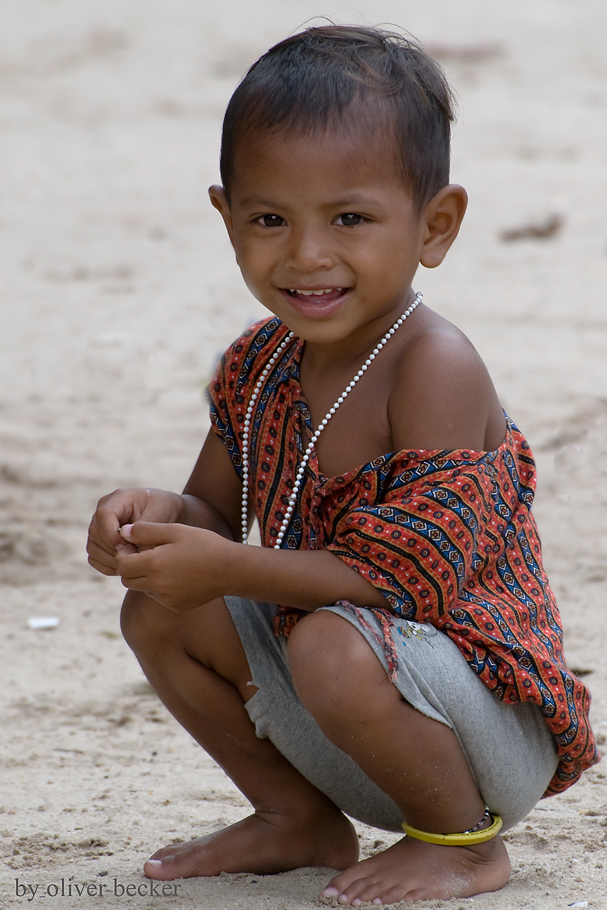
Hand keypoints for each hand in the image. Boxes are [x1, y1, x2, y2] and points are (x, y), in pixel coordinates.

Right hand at [87, 488, 182, 576]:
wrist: (168, 514)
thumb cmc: (165, 509)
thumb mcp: (160, 513)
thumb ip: (145, 529)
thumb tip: (131, 547)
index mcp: (119, 498)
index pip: (103, 515)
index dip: (111, 534)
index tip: (128, 547)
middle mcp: (104, 511)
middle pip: (95, 533)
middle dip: (113, 550)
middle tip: (134, 559)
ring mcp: (100, 526)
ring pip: (92, 547)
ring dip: (110, 560)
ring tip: (132, 566)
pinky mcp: (100, 542)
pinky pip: (94, 558)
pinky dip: (107, 567)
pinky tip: (126, 569)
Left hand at [114, 521, 232, 610]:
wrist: (231, 569)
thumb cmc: (204, 544)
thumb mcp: (175, 530)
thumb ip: (146, 531)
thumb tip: (123, 533)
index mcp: (153, 564)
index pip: (122, 564)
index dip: (123, 554)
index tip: (134, 546)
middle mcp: (156, 585)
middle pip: (127, 580)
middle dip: (130, 568)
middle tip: (146, 555)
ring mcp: (166, 599)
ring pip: (142, 589)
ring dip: (145, 577)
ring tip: (166, 563)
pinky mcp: (175, 606)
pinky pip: (158, 597)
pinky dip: (161, 587)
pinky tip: (178, 575)